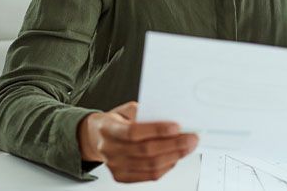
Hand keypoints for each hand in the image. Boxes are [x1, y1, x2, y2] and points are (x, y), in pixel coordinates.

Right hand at [78, 101, 198, 182]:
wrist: (95, 137)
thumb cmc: (114, 121)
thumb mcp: (124, 110)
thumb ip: (143, 113)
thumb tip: (169, 117)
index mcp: (107, 129)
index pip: (133, 132)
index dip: (156, 130)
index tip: (176, 126)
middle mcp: (109, 149)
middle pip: (145, 151)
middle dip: (173, 145)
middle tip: (191, 138)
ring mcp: (115, 166)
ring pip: (150, 166)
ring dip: (174, 156)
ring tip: (187, 148)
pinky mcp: (122, 176)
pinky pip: (149, 176)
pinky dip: (166, 167)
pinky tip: (175, 158)